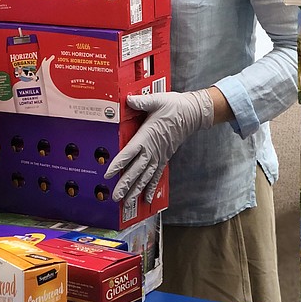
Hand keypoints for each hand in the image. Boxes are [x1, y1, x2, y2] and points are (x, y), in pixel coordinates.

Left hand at [104, 89, 214, 206]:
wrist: (192, 113)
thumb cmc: (174, 106)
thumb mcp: (157, 100)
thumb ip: (141, 102)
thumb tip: (128, 99)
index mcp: (147, 136)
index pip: (129, 153)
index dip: (118, 164)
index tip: (108, 174)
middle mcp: (152, 150)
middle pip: (136, 170)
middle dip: (125, 185)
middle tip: (116, 197)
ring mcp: (159, 156)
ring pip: (145, 177)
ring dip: (136, 190)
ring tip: (127, 202)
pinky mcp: (164, 158)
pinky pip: (157, 175)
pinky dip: (151, 187)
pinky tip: (147, 198)